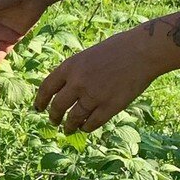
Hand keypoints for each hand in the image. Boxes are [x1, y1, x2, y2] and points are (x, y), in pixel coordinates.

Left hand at [34, 28, 165, 133]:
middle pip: (58, 106)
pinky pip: (93, 123)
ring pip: (74, 118)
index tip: (38, 108)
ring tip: (68, 129)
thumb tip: (64, 91)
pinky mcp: (111, 106)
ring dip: (69, 126)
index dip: (40, 101)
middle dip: (54, 117)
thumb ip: (74, 73)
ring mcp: (94, 96)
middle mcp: (78, 83)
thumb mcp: (86, 56)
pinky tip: (85, 128)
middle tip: (54, 121)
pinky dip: (86, 127)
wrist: (141, 51)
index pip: (46, 88)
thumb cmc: (115, 50)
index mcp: (69, 67)